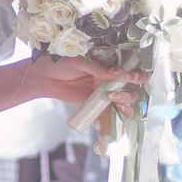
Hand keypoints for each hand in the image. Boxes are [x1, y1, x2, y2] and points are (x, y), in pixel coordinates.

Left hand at [30, 55, 144, 117]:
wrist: (45, 78)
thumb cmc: (62, 63)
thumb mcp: (79, 62)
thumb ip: (97, 68)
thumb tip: (117, 73)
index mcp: (111, 62)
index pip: (132, 68)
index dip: (136, 73)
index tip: (128, 76)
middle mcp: (113, 77)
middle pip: (134, 87)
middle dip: (130, 91)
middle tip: (116, 93)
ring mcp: (107, 91)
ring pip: (127, 100)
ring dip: (126, 104)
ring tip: (115, 103)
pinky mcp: (100, 104)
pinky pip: (113, 112)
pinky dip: (118, 117)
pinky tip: (118, 119)